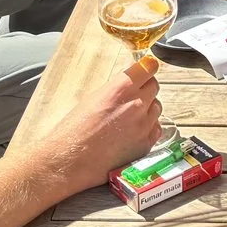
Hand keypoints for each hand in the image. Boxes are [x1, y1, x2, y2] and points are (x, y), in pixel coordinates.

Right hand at [23, 58, 163, 183]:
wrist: (70, 159)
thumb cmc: (75, 130)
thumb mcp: (94, 97)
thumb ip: (117, 88)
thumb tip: (130, 84)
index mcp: (122, 88)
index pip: (149, 67)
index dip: (147, 69)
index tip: (146, 70)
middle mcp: (136, 104)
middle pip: (154, 86)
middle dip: (145, 89)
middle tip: (132, 98)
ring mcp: (144, 125)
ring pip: (156, 108)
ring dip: (147, 109)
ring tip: (128, 119)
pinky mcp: (146, 144)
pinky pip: (156, 129)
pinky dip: (148, 128)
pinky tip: (132, 133)